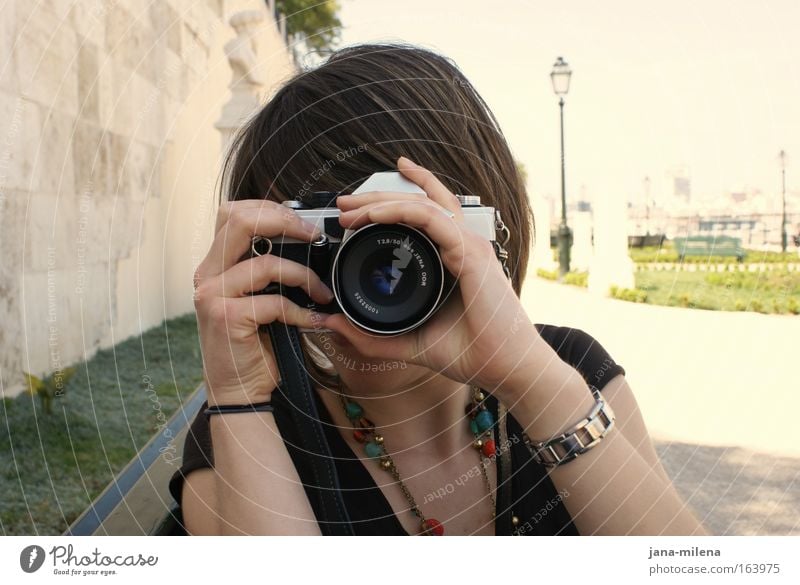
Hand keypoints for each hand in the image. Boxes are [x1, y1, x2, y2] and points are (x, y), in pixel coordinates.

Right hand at [193, 200, 333, 405]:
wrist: (238, 390)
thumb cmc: (253, 343)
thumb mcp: (257, 297)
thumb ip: (267, 269)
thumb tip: (307, 240)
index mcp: (214, 264)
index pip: (233, 212)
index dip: (270, 209)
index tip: (303, 225)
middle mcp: (206, 275)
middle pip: (241, 221)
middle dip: (285, 223)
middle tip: (314, 238)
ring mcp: (212, 295)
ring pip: (266, 263)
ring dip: (304, 276)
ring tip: (322, 293)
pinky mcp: (226, 317)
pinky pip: (275, 302)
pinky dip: (302, 312)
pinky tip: (314, 321)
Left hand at [324, 156, 542, 395]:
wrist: (506, 369)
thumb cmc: (471, 353)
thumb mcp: (409, 343)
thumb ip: (371, 337)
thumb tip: (332, 324)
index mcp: (453, 259)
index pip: (423, 218)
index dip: (388, 208)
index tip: (352, 216)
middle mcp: (462, 246)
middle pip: (418, 205)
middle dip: (378, 197)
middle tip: (344, 204)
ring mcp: (469, 246)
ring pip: (423, 205)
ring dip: (384, 200)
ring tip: (351, 208)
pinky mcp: (472, 253)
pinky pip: (432, 219)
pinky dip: (402, 211)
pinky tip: (375, 214)